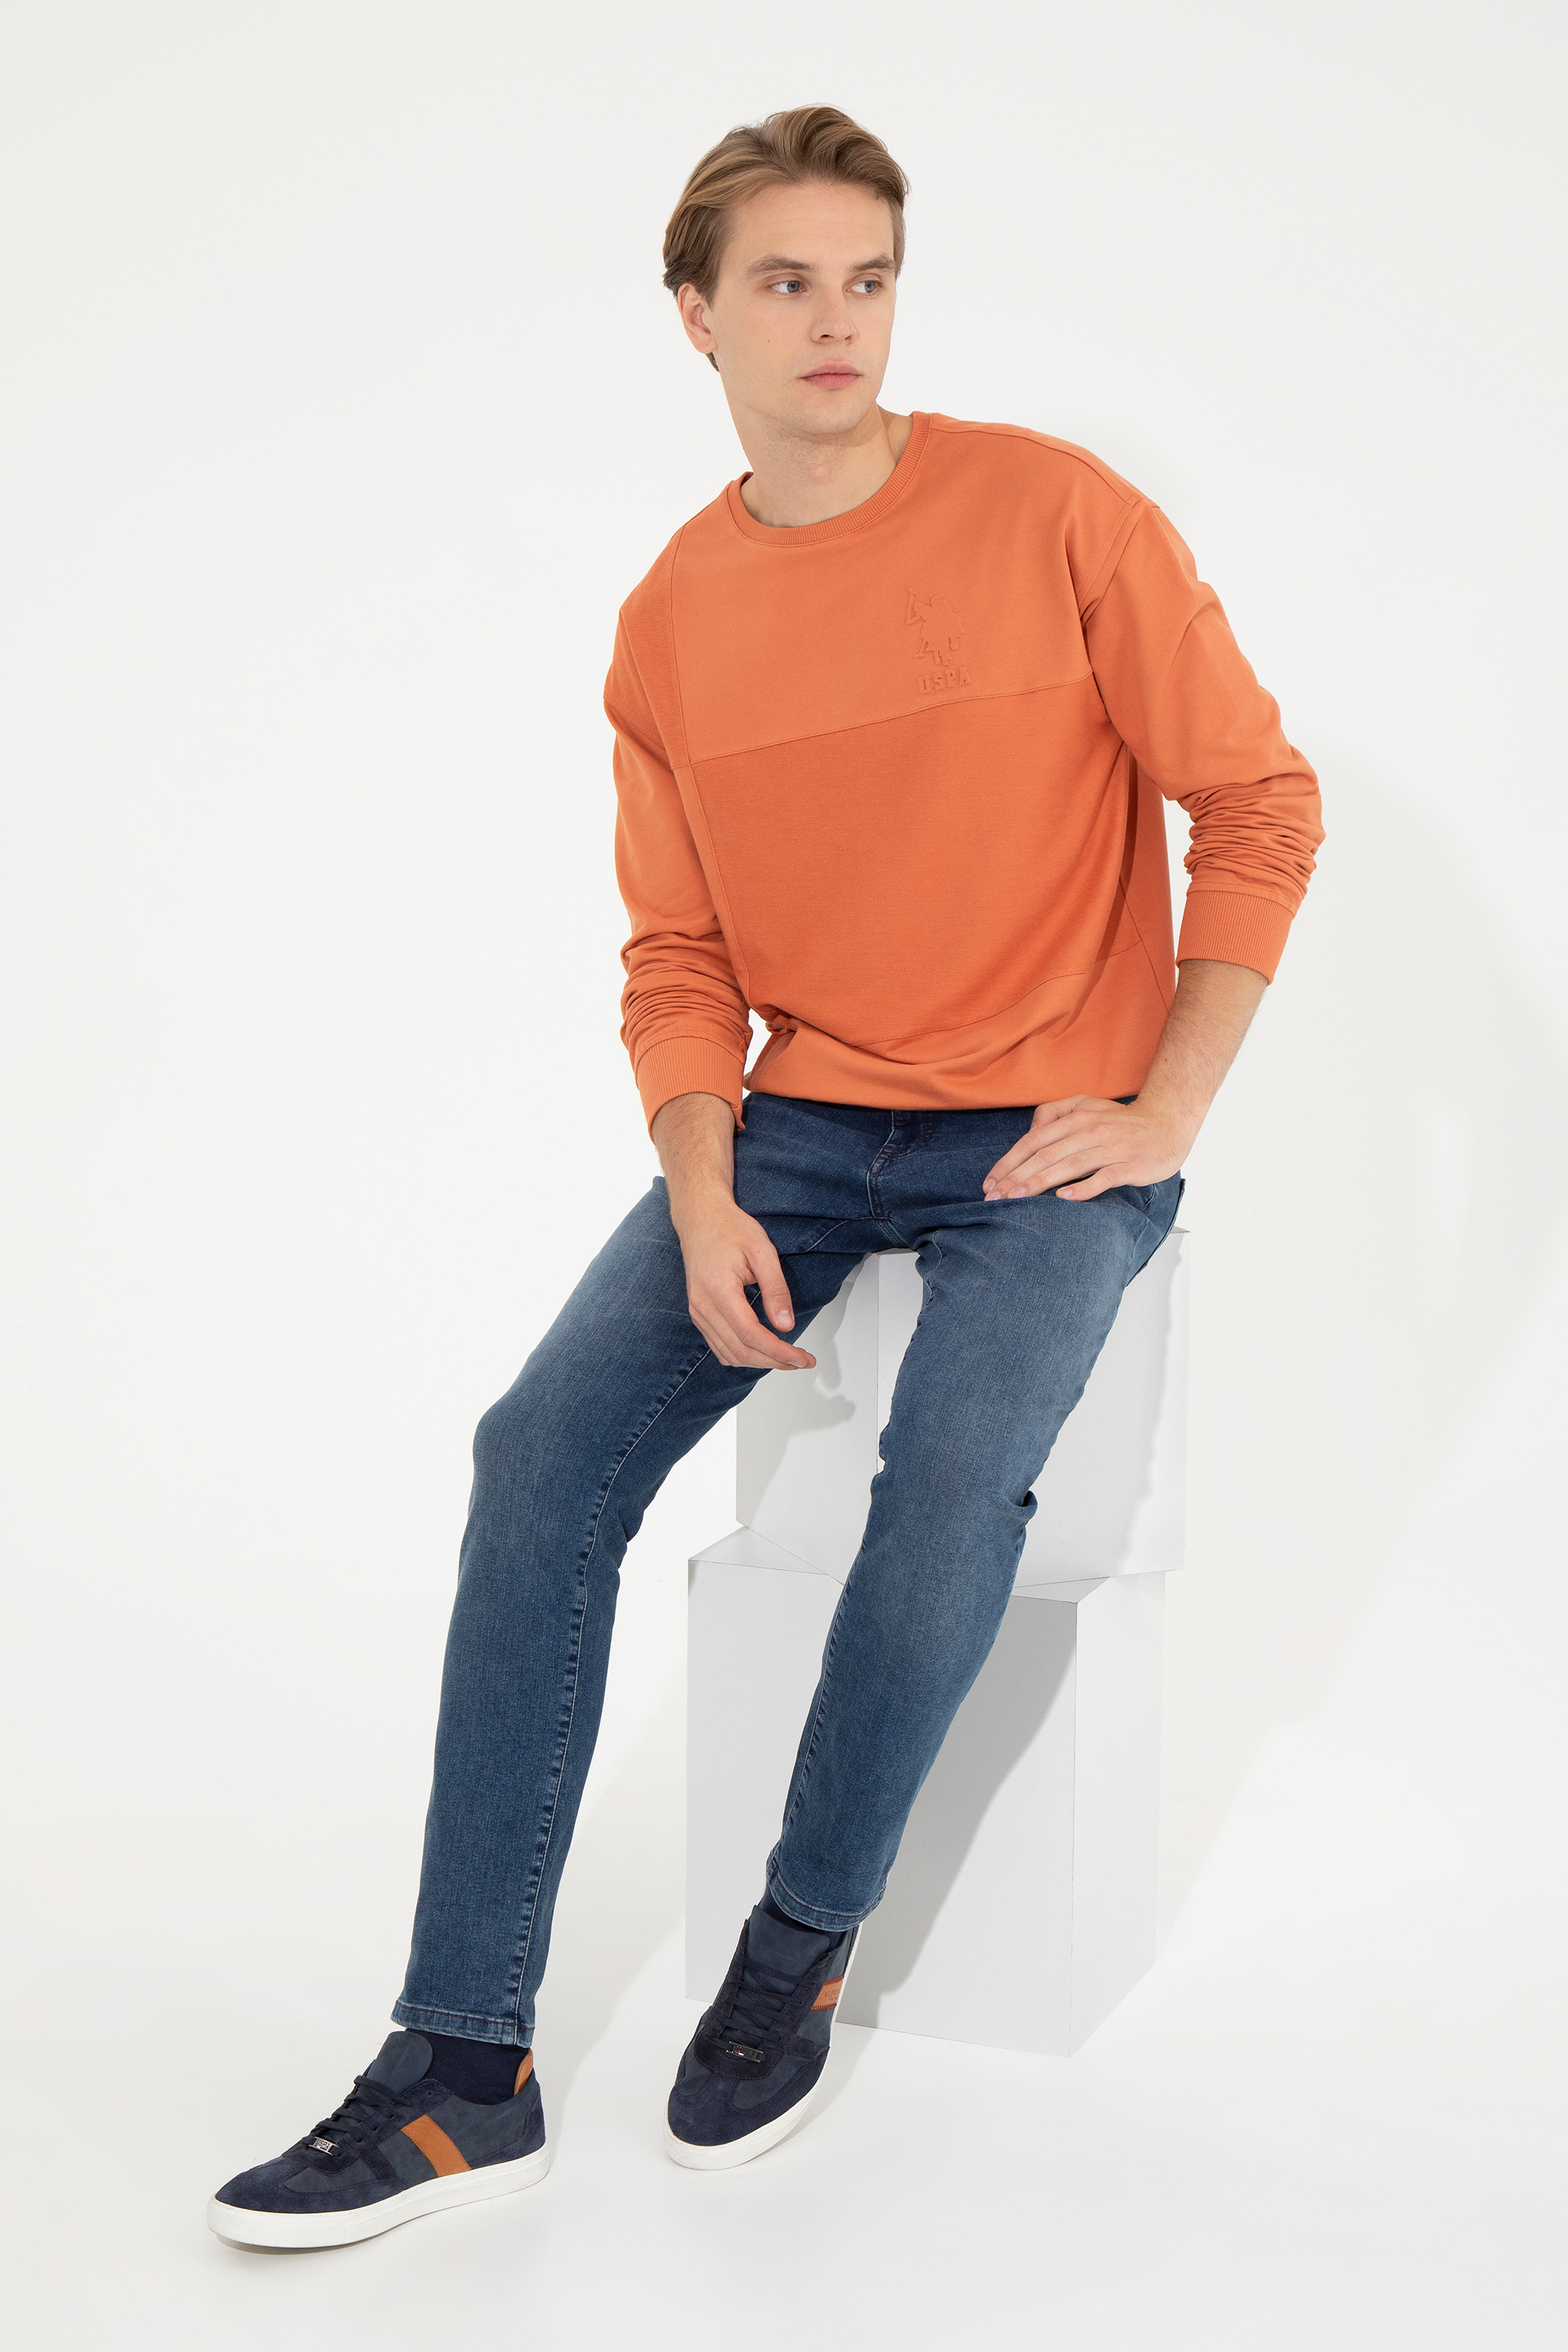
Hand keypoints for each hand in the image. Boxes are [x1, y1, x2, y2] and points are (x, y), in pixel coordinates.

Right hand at [674, 1191, 817, 1370]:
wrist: (701, 1218)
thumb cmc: (730, 1229)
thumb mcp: (762, 1251)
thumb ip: (776, 1289)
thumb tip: (786, 1325)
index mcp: (718, 1289)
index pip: (750, 1335)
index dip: (779, 1351)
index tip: (802, 1357)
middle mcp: (703, 1306)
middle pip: (740, 1351)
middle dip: (774, 1362)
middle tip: (801, 1361)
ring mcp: (698, 1312)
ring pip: (729, 1354)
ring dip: (759, 1362)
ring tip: (787, 1358)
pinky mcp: (699, 1314)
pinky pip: (719, 1347)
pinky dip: (742, 1355)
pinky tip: (762, 1350)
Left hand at [981, 1093, 1194, 1203]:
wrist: (1169, 1122)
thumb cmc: (1123, 1120)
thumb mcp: (1087, 1104)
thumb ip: (1055, 1112)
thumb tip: (1030, 1130)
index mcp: (1077, 1116)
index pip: (1035, 1140)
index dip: (1010, 1161)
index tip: (991, 1181)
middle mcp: (1091, 1130)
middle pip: (1046, 1154)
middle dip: (1016, 1176)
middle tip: (994, 1196)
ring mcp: (1111, 1147)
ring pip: (1069, 1165)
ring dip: (1040, 1182)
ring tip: (1017, 1197)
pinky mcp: (1130, 1165)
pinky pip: (1103, 1177)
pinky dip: (1083, 1187)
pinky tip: (1063, 1198)